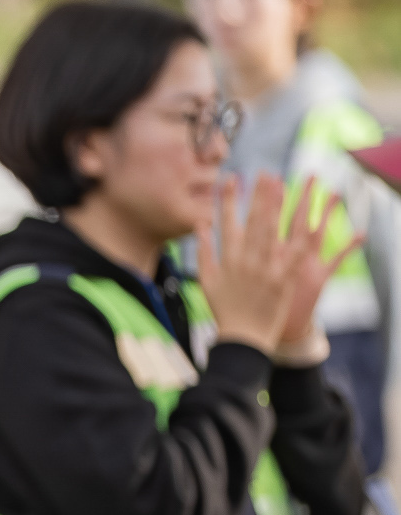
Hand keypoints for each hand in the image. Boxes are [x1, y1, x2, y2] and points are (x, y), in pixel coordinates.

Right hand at [199, 174, 358, 355]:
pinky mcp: (283, 281)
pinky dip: (304, 239)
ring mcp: (266, 270)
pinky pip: (295, 257)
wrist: (242, 340)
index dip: (230, 200)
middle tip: (265, 174)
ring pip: (273, 232)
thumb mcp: (206, 281)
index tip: (233, 179)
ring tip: (284, 186)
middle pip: (254, 222)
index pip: (228, 223)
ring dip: (279, 208)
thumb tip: (201, 226)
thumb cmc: (224, 311)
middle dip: (259, 196)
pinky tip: (312, 222)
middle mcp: (246, 261)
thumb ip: (202, 252)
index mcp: (227, 260)